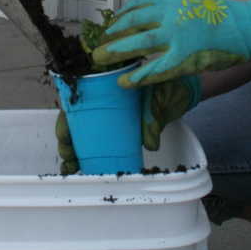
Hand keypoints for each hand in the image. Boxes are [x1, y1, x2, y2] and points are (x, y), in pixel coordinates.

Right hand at [54, 75, 200, 171]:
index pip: (77, 100)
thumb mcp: (158, 95)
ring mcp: (110, 114)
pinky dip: (93, 153)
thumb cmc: (169, 84)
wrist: (185, 90)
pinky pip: (102, 140)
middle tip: (69, 159)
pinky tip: (85, 166)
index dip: (66, 119)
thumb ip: (151, 114)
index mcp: (105, 82)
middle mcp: (102, 98)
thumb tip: (149, 143)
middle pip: (75, 119)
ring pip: (84, 131)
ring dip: (76, 149)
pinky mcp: (121, 128)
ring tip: (72, 167)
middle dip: (68, 140)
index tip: (65, 136)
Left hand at [91, 0, 250, 84]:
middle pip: (132, 23)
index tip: (111, 26)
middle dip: (111, 35)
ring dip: (116, 52)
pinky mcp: (184, 57)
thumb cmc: (222, 17)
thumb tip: (148, 16)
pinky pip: (155, 69)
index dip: (120, 17)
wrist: (248, 26)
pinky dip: (137, 76)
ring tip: (101, 60)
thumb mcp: (192, 2)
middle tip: (98, 47)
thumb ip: (171, 8)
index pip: (138, 5)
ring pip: (138, 43)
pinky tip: (125, 82)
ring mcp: (176, 35)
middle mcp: (171, 13)